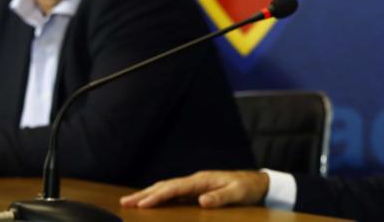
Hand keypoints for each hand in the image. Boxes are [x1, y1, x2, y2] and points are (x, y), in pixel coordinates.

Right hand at [119, 170, 268, 208]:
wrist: (258, 183)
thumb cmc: (247, 188)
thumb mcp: (237, 193)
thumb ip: (221, 197)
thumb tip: (202, 200)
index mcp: (202, 180)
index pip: (175, 188)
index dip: (157, 196)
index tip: (142, 203)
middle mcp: (196, 180)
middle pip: (166, 186)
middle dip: (145, 194)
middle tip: (125, 202)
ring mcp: (196, 184)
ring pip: (167, 188)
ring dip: (149, 194)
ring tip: (131, 201)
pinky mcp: (198, 189)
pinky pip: (174, 192)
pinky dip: (160, 196)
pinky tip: (153, 201)